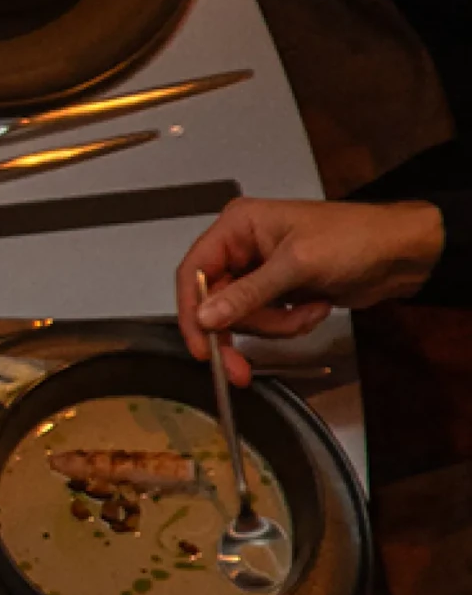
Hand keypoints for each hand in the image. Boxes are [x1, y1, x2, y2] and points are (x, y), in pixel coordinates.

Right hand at [175, 196, 445, 375]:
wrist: (401, 253)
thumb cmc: (355, 238)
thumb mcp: (297, 264)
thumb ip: (247, 294)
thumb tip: (206, 318)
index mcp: (238, 227)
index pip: (195, 272)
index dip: (192, 311)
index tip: (201, 346)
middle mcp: (243, 248)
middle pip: (216, 302)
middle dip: (241, 329)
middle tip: (239, 367)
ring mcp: (260, 272)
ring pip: (242, 317)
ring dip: (276, 325)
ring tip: (308, 312)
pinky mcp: (279, 292)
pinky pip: (267, 322)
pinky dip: (290, 325)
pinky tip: (314, 309)